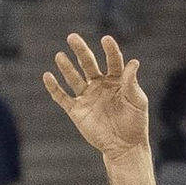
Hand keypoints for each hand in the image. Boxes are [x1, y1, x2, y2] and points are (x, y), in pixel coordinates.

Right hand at [43, 32, 149, 160]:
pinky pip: (63, 98)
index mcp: (117, 80)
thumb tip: (133, 62)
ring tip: (59, 56)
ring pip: (74, 78)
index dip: (109, 50)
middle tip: (72, 37)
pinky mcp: (77, 111)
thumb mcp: (137, 102)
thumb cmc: (135, 123)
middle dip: (80, 51)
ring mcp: (87, 97)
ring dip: (67, 67)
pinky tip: (47, 76)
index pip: (112, 61)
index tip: (105, 39)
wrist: (124, 147)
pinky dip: (54, 88)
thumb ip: (132, 83)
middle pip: (88, 64)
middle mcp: (100, 85)